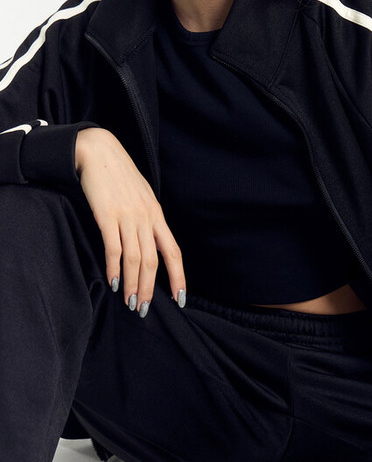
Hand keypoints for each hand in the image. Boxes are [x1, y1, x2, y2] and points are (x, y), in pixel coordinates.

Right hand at [75, 128, 185, 315]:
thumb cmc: (120, 176)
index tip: (180, 298)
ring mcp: (127, 217)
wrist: (100, 152)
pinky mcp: (107, 216)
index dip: (178, 277)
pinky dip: (114, 268)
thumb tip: (151, 242)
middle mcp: (146, 218)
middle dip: (150, 289)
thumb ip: (148, 219)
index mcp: (157, 215)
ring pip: (135, 259)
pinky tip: (113, 281)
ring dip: (133, 284)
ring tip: (130, 302)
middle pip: (153, 261)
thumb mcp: (143, 196)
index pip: (173, 252)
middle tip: (144, 309)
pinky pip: (113, 248)